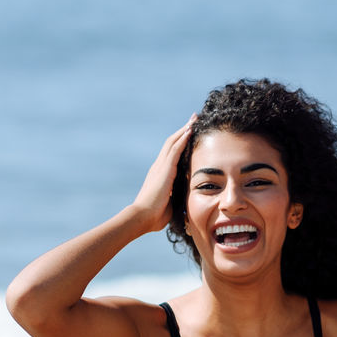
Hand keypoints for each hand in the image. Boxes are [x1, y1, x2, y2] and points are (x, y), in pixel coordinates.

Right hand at [130, 116, 195, 232]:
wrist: (142, 217)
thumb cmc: (153, 216)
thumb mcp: (169, 204)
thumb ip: (175, 198)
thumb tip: (183, 202)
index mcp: (160, 175)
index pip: (171, 154)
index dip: (180, 142)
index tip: (189, 133)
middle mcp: (158, 167)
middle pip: (172, 143)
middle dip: (183, 130)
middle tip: (193, 119)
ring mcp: (160, 167)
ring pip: (173, 142)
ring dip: (184, 129)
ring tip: (194, 119)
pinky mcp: (164, 170)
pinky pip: (174, 150)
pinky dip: (182, 139)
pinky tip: (190, 130)